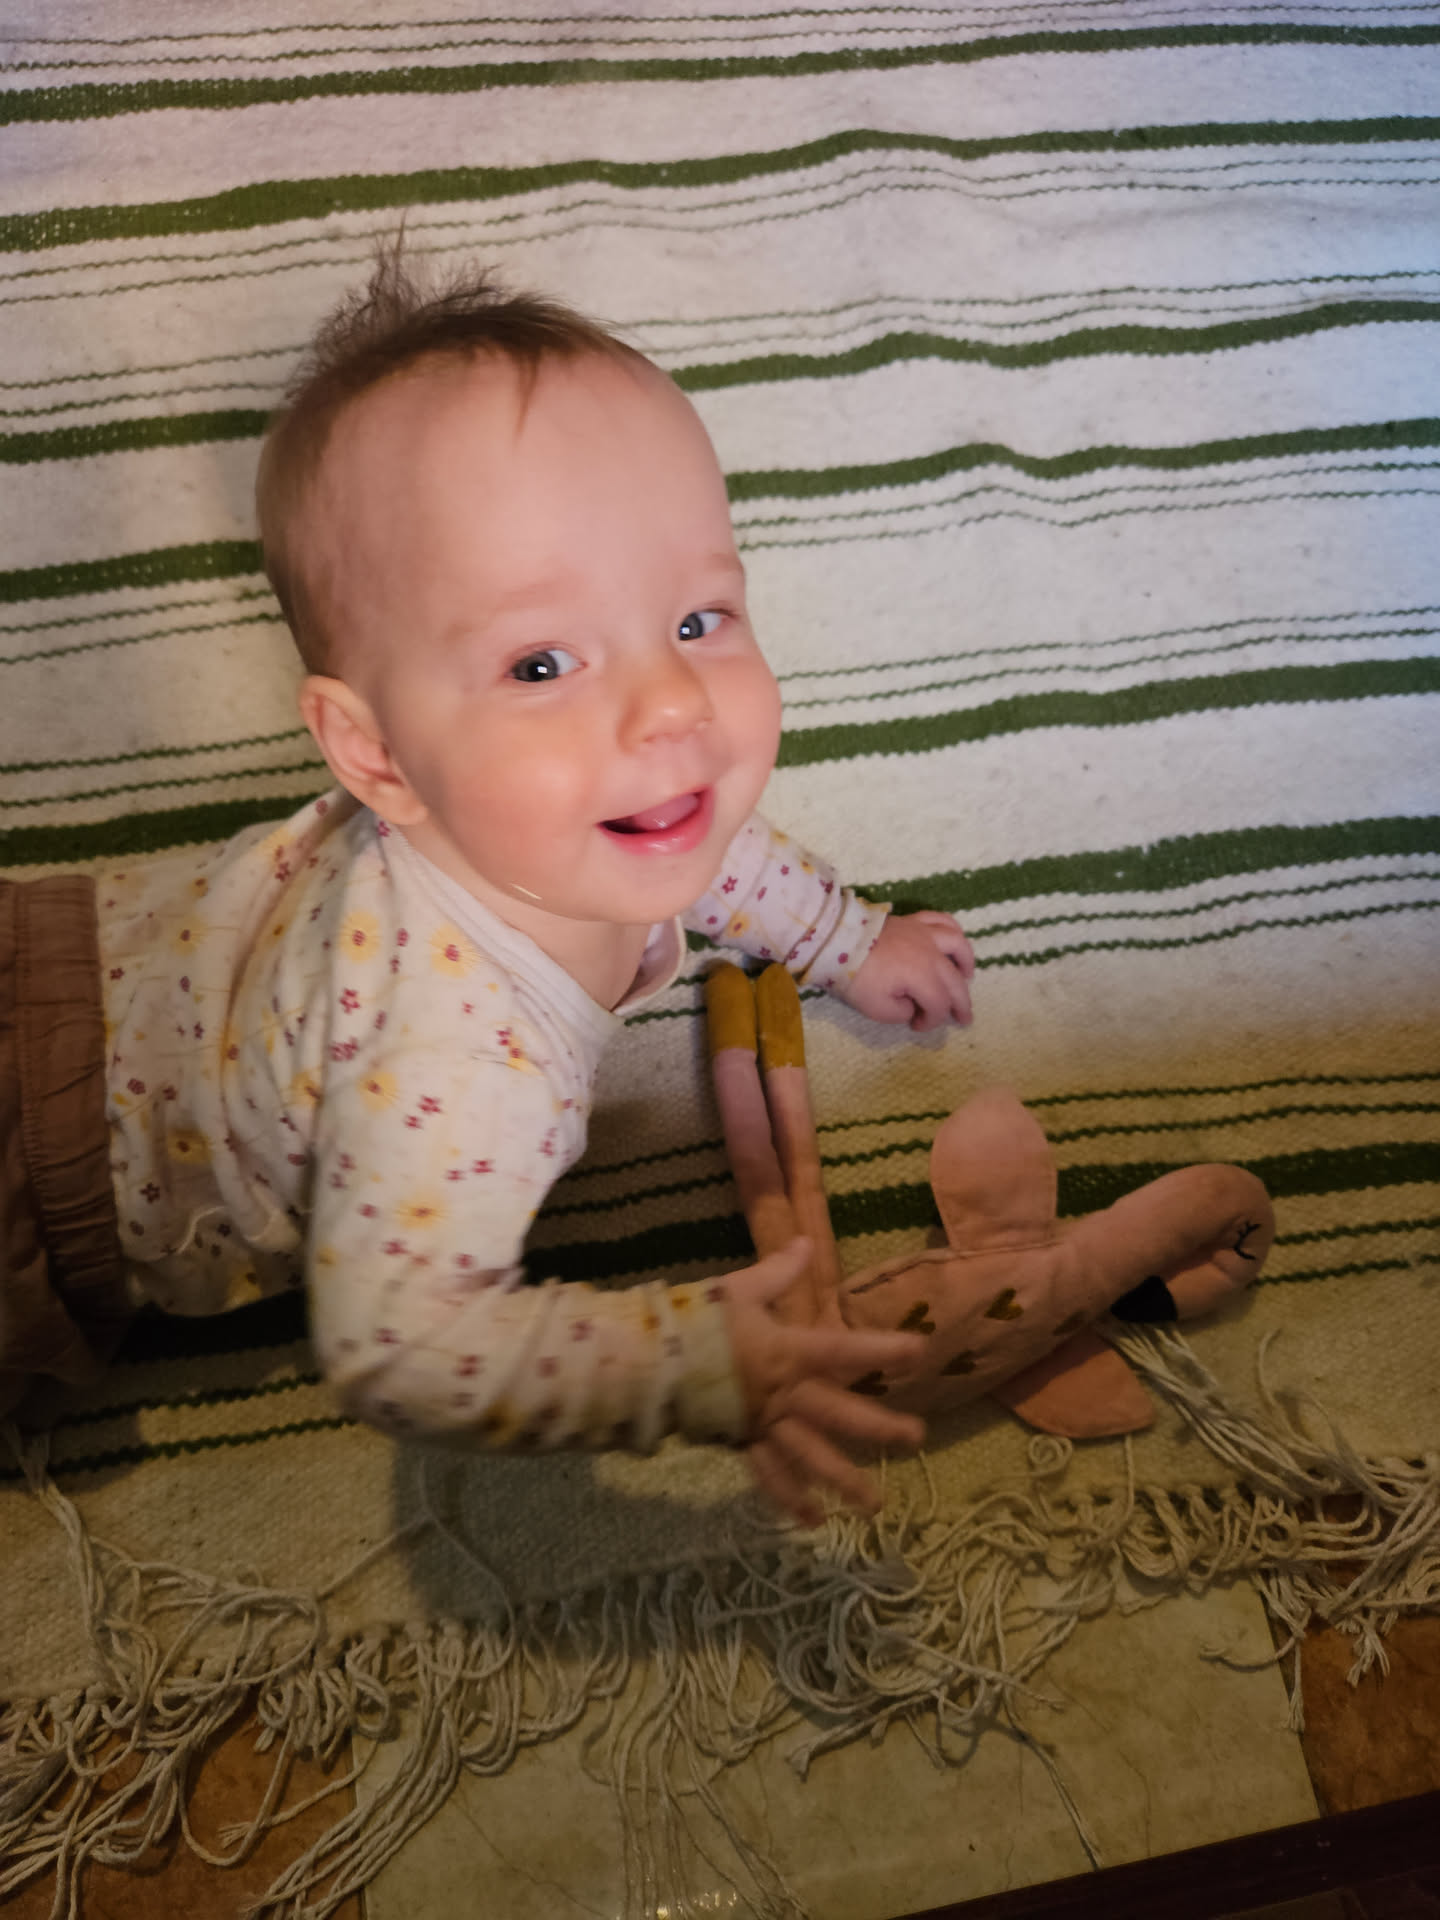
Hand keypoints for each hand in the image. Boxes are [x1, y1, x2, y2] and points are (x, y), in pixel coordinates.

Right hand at [722, 1238, 926, 1527]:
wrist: (648, 1363)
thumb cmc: (695, 1322)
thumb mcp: (738, 1290)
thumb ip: (777, 1272)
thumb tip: (804, 1241)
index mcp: (786, 1352)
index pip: (843, 1349)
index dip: (881, 1349)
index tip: (920, 1352)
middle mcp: (783, 1394)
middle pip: (839, 1413)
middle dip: (879, 1427)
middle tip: (915, 1437)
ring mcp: (764, 1425)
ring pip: (811, 1457)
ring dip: (844, 1481)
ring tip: (873, 1505)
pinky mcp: (743, 1443)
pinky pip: (770, 1476)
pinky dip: (790, 1499)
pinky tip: (813, 1520)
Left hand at [842, 910, 973, 1031]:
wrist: (837, 940)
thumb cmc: (856, 977)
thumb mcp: (877, 1008)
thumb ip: (902, 1012)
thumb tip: (913, 1005)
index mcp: (922, 976)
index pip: (939, 1004)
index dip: (932, 1020)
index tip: (916, 1026)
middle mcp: (931, 953)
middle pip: (955, 980)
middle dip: (960, 1003)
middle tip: (963, 1018)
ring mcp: (924, 933)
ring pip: (958, 944)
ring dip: (967, 962)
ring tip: (967, 976)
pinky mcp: (914, 920)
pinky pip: (942, 919)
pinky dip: (954, 929)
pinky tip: (954, 941)